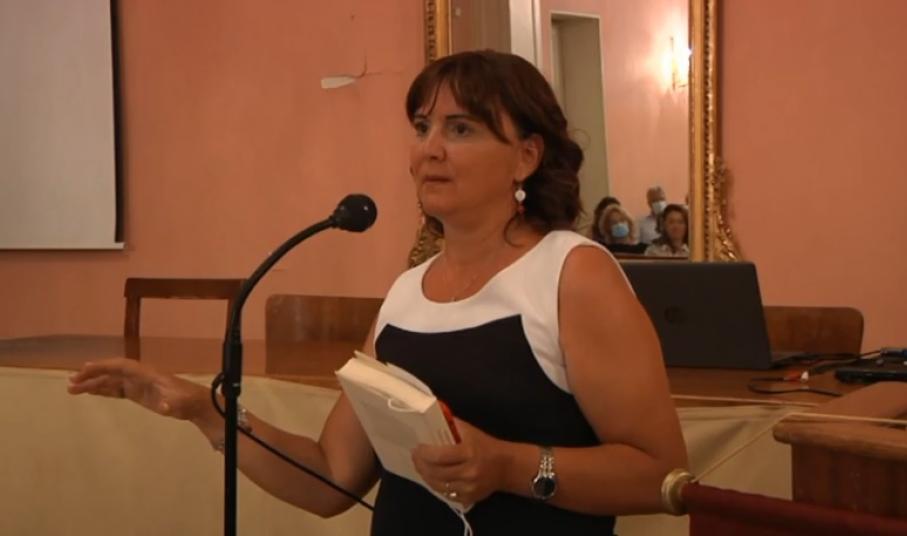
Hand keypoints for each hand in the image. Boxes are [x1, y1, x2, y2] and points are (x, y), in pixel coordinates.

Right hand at [68, 358, 209, 422]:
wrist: (195, 403)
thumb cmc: (186, 400)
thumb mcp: (179, 403)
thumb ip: (170, 404)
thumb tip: (164, 406)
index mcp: (147, 373)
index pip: (121, 366)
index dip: (103, 366)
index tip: (84, 369)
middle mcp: (139, 376)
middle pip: (111, 372)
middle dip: (91, 376)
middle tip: (71, 383)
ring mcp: (137, 384)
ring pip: (110, 381)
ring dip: (92, 384)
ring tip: (72, 389)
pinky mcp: (137, 393)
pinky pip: (115, 390)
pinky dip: (102, 390)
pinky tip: (89, 392)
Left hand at [411, 418, 510, 505]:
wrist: (506, 466)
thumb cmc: (486, 446)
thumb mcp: (470, 431)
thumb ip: (451, 424)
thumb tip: (433, 415)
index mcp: (469, 452)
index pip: (439, 456)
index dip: (424, 453)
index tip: (417, 448)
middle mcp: (469, 472)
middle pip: (436, 472)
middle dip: (421, 465)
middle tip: (414, 457)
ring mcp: (469, 488)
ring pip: (439, 486)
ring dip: (426, 476)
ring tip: (420, 467)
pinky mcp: (469, 498)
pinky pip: (446, 494)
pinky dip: (436, 486)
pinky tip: (432, 478)